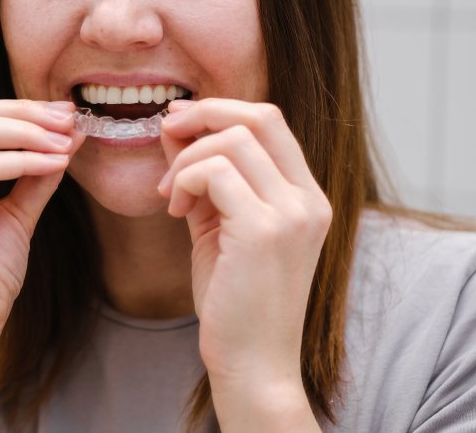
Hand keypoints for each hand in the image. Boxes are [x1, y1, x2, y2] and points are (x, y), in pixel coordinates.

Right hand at [0, 99, 83, 359]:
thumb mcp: (16, 215)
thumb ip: (35, 175)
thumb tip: (69, 137)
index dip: (20, 111)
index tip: (65, 115)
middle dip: (27, 112)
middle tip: (69, 119)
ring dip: (29, 131)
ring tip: (67, 140)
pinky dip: (26, 161)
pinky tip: (55, 164)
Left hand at [158, 98, 330, 421]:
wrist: (253, 364)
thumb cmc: (235, 301)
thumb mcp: (221, 227)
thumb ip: (206, 179)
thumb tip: (176, 129)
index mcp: (306, 196)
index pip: (270, 121)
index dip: (220, 110)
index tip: (179, 125)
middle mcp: (309, 199)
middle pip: (259, 116)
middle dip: (203, 113)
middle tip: (166, 132)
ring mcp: (293, 213)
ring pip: (232, 140)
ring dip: (186, 159)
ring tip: (171, 196)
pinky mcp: (266, 231)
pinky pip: (216, 172)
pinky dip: (185, 180)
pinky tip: (176, 211)